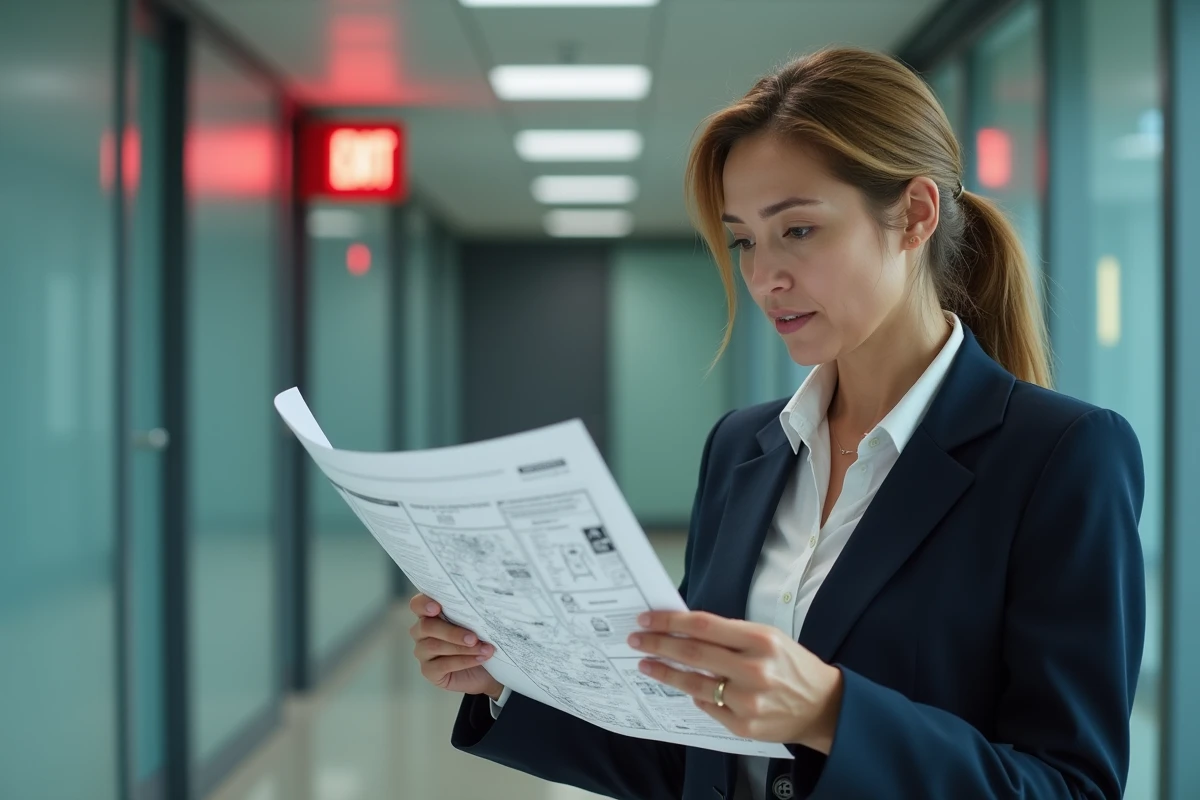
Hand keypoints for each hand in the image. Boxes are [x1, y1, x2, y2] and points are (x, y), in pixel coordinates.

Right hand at [408, 594, 503, 699]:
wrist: (484, 669)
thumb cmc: (478, 639)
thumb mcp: (476, 624)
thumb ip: (471, 614)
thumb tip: (481, 607)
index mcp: (429, 614)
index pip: (417, 604)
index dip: (424, 604)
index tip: (437, 608)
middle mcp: (421, 631)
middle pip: (426, 627)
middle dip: (451, 632)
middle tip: (473, 638)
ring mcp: (422, 652)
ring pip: (435, 646)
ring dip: (462, 648)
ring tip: (484, 649)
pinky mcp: (429, 670)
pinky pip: (442, 665)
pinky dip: (464, 661)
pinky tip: (479, 658)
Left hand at [627, 611, 843, 753]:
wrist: (824, 706)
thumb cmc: (792, 665)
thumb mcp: (769, 637)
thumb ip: (730, 634)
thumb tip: (686, 629)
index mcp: (761, 640)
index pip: (703, 626)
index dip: (670, 622)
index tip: (647, 619)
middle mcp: (754, 670)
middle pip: (693, 654)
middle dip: (658, 645)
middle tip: (636, 640)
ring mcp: (748, 701)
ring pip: (694, 684)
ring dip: (665, 673)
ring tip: (646, 664)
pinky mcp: (744, 727)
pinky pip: (708, 707)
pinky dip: (694, 694)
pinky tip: (684, 686)